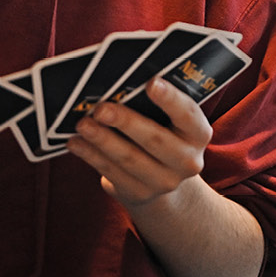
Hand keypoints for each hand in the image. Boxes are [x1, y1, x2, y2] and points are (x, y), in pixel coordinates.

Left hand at [70, 78, 210, 208]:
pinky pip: (113, 173)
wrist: (163, 178)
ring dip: (102, 140)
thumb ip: (154, 106)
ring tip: (82, 124)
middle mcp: (188, 161)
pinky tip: (76, 143)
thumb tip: (118, 85)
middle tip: (100, 108)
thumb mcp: (170, 121)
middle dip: (126, 122)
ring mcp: (165, 182)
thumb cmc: (162, 134)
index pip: (188, 114)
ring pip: (130, 158)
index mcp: (199, 134)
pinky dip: (92, 156)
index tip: (151, 82)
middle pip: (155, 139)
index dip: (171, 99)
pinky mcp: (140, 194)